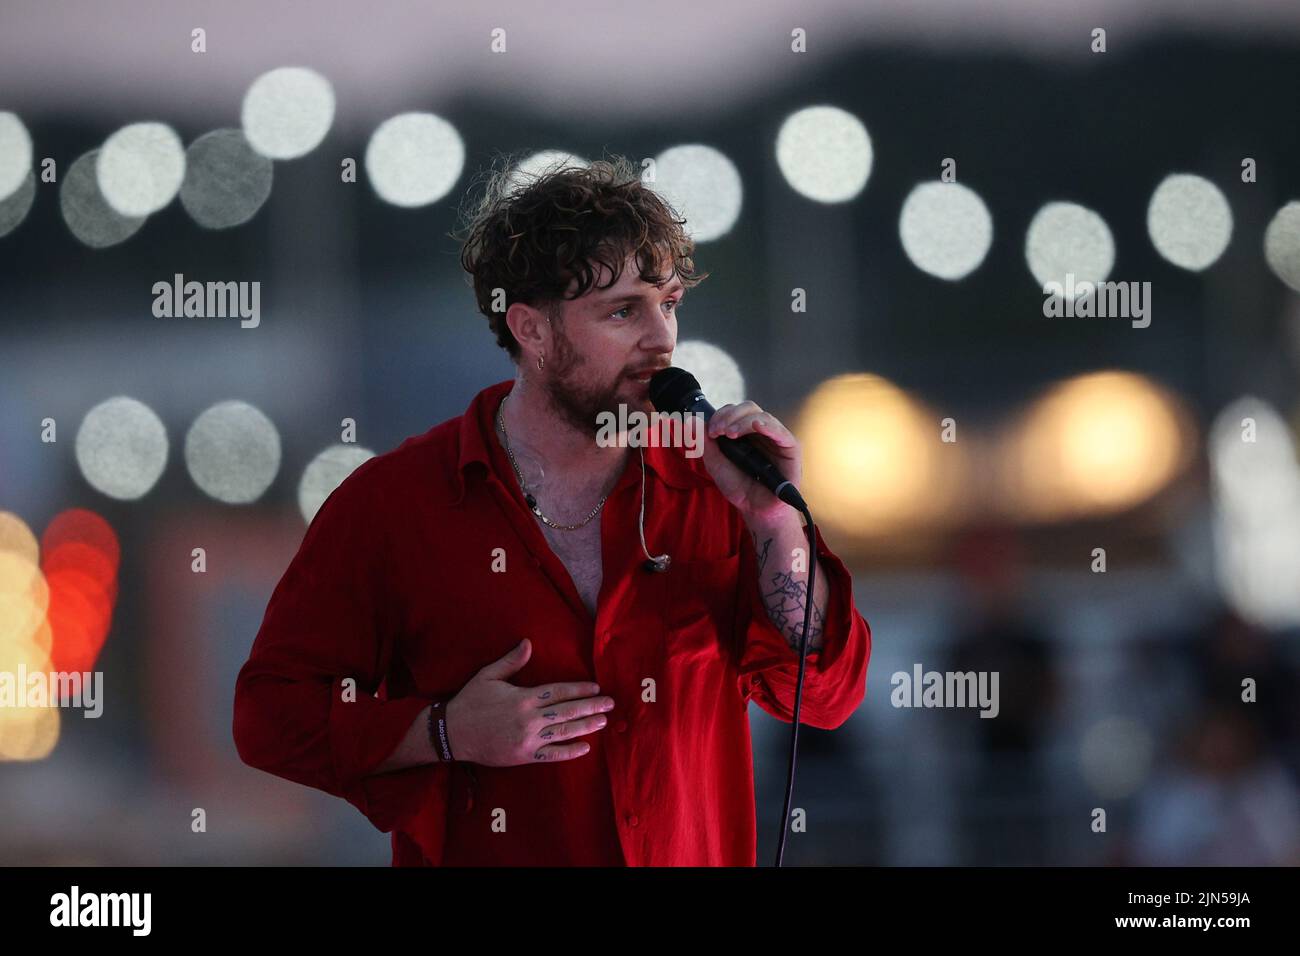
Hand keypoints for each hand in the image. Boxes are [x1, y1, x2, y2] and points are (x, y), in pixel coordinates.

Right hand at [445, 638, 615, 765]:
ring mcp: (527, 739)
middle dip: (590, 707)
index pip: (558, 692)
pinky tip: (585, 747)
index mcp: (523, 698)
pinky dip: (569, 752)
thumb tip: (528, 642)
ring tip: (603, 722)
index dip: (579, 689)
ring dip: (585, 726)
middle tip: (610, 704)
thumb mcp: (488, 676)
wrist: (452, 733)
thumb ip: (511, 661)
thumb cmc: (470, 702)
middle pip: (566, 711)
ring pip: (563, 732)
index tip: (596, 687)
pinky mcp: (523, 756)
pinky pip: (551, 755)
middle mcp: (529, 719)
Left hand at [699, 402, 801, 525]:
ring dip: (743, 421)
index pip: (734, 412)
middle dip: (729, 416)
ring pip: (762, 416)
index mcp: (745, 432)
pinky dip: (768, 426)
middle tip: (717, 430)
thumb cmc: (739, 487)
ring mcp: (776, 438)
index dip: (721, 415)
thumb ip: (706, 444)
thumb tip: (693, 422)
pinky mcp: (790, 448)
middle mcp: (761, 432)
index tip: (710, 430)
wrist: (755, 509)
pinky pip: (780, 431)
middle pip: (748, 408)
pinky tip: (756, 426)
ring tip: (730, 433)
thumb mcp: (716, 465)